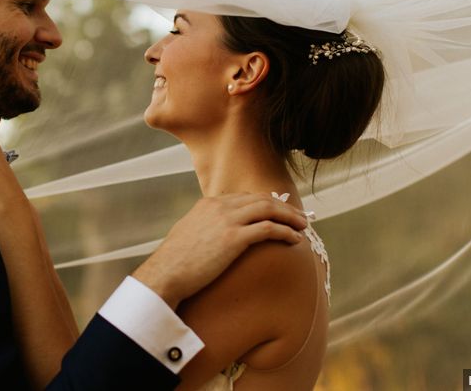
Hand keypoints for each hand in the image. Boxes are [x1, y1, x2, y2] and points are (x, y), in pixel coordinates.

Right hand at [132, 193, 308, 309]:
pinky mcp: (234, 238)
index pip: (246, 197)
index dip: (268, 202)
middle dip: (284, 206)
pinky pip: (268, 229)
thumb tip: (217, 233)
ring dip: (290, 216)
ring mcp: (227, 220)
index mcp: (209, 203)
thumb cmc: (175, 260)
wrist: (166, 273)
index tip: (281, 210)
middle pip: (261, 199)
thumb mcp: (189, 232)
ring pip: (268, 209)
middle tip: (299, 216)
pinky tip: (295, 239)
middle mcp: (220, 207)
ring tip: (303, 225)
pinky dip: (285, 231)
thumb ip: (205, 226)